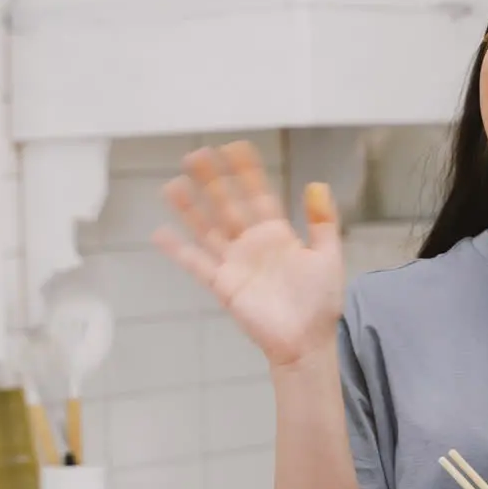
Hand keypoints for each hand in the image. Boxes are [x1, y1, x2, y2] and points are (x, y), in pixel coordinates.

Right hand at [152, 141, 344, 369]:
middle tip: (196, 153)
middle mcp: (251, 244)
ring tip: (173, 184)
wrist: (307, 342)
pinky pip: (196, 264)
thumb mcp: (327, 256)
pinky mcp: (223, 285)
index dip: (246, 172)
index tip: (234, 147)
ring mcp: (234, 263)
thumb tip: (317, 183)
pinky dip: (177, 250)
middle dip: (213, 180)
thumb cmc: (319, 302)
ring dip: (190, 208)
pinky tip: (160, 233)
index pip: (258, 195)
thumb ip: (322, 222)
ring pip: (207, 228)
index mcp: (277, 234)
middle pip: (227, 205)